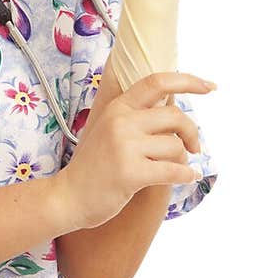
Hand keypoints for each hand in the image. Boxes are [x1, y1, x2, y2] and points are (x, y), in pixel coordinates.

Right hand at [55, 72, 216, 230]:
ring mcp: (124, 147)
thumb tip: (174, 106)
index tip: (209, 86)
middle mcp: (121, 122)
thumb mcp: (109, 129)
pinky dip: (186, 175)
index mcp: (118, 108)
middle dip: (192, 132)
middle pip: (175, 116)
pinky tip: (188, 177)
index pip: (157, 82)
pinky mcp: (130, 173)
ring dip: (183, 159)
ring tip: (174, 168)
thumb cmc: (95, 166)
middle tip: (195, 147)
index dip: (187, 81)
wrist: (68, 197)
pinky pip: (174, 170)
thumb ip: (136, 116)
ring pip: (176, 146)